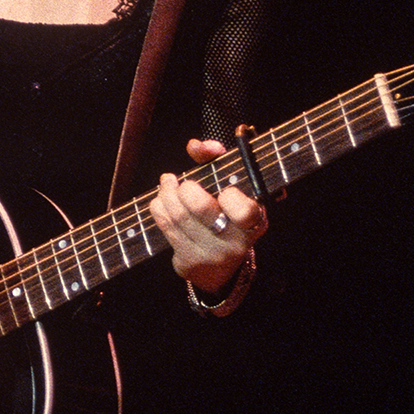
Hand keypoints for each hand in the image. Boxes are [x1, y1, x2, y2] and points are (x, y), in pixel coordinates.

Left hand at [149, 138, 268, 295]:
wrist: (221, 267)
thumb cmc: (226, 213)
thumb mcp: (230, 186)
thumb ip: (216, 159)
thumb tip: (196, 146)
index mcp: (254, 222)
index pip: (244, 211)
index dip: (230, 197)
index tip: (224, 190)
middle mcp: (235, 242)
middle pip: (201, 208)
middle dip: (186, 188)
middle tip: (184, 182)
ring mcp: (211, 255)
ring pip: (178, 216)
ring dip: (167, 193)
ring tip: (167, 183)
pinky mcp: (189, 263)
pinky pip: (166, 226)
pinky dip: (159, 206)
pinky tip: (162, 199)